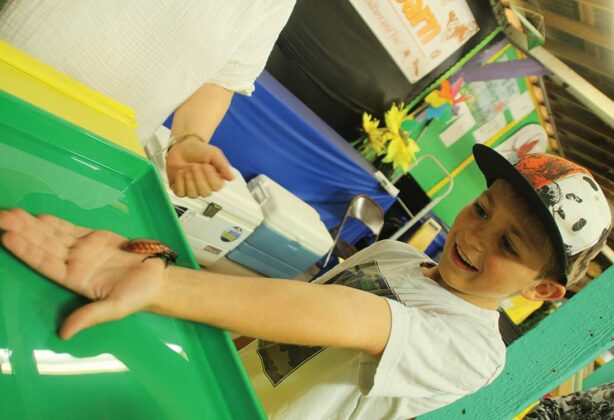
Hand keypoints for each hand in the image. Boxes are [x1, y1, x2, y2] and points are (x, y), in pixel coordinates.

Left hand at [0, 208, 166, 339]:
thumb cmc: (138, 294)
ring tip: (11, 213)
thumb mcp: (115, 308)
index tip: (8, 238)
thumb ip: (90, 317)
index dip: (27, 251)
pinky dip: (54, 223)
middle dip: (22, 231)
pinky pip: (69, 230)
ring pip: (52, 235)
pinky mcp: (94, 239)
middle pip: (43, 245)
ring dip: (32, 224)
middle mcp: (74, 264)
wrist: (158, 279)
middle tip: (2, 217)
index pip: (45, 263)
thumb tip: (64, 334)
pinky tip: (38, 217)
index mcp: (75, 279)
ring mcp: (83, 250)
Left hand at [166, 137, 234, 197]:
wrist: (182, 147)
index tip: (205, 165)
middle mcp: (206, 187)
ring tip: (187, 167)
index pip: (216, 187)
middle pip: (205, 193)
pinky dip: (179, 181)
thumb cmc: (198, 150)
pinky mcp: (181, 190)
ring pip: (193, 194)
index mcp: (216, 180)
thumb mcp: (214, 153)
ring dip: (188, 178)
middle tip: (195, 165)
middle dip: (198, 177)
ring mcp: (193, 190)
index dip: (209, 176)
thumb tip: (232, 178)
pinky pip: (180, 193)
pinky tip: (181, 172)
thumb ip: (223, 166)